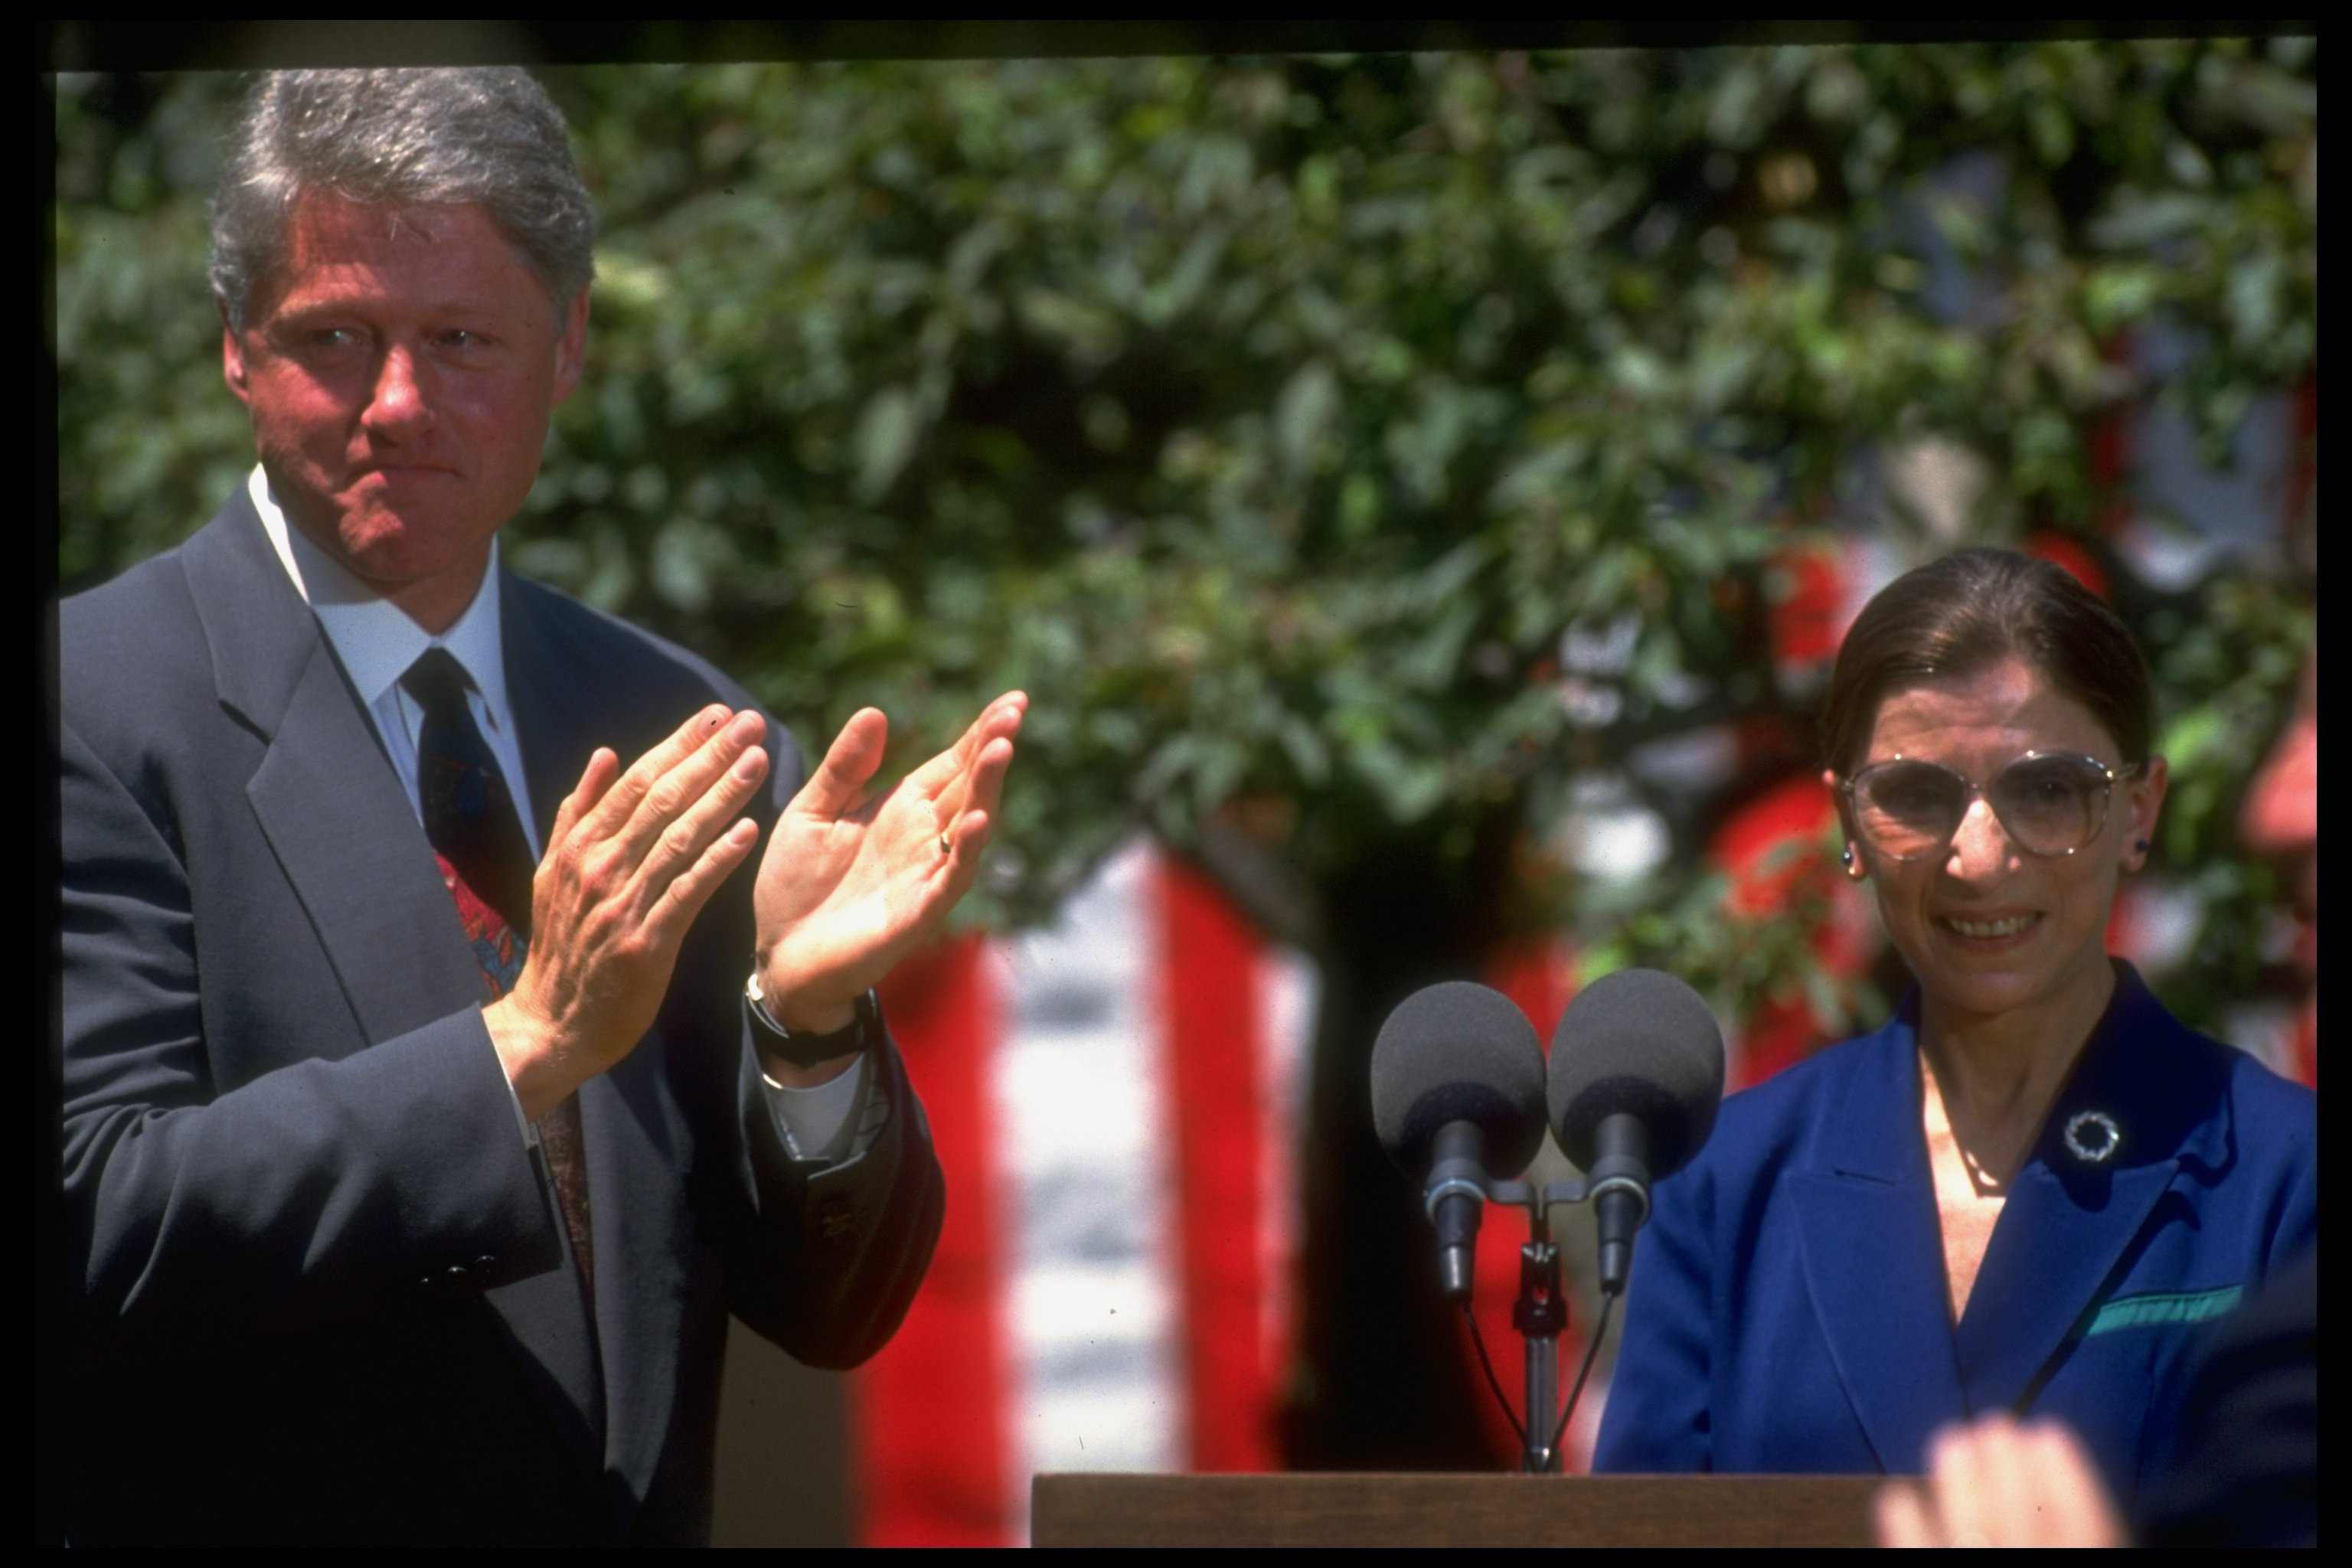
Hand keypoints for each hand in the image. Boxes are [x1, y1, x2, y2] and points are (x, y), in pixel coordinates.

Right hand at [485, 706, 771, 1119]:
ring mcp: (622, 904)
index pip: (637, 781)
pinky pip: (687, 892)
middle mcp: (599, 867)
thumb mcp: (555, 873)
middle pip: (662, 799)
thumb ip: (579, 812)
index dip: (679, 744)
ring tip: (757, 762)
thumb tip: (605, 754)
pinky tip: (748, 831)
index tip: (717, 715)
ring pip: (678, 838)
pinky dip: (717, 859)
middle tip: (749, 723)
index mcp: (581, 846)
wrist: (554, 1023)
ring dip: (721, 796)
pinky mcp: (646, 942)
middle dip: (709, 756)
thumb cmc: (563, 946)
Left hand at [752, 692, 1026, 1044]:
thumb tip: (876, 712)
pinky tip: (975, 819)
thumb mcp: (811, 812)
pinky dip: (965, 848)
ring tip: (1000, 748)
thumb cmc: (796, 885)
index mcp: (902, 807)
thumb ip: (844, 768)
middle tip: (1015, 709)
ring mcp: (926, 872)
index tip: (1013, 699)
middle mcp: (924, 836)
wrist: (779, 955)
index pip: (951, 762)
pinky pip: (950, 876)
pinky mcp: (919, 911)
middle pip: (969, 784)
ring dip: (987, 787)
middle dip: (992, 747)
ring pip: (969, 824)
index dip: (980, 731)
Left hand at [1875, 1415, 2126, 1547]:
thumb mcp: (2098, 1549)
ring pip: (1972, 1539)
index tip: (2050, 1431)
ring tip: (1952, 1440)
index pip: (2092, 1532)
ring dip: (1961, 1487)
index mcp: (2089, 1564)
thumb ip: (2085, 1526)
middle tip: (1995, 1424)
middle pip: (2024, 1529)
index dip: (2071, 1480)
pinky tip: (1896, 1496)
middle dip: (2010, 1472)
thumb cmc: (2054, 1555)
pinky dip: (1907, 1530)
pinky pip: (1918, 1559)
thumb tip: (2061, 1466)